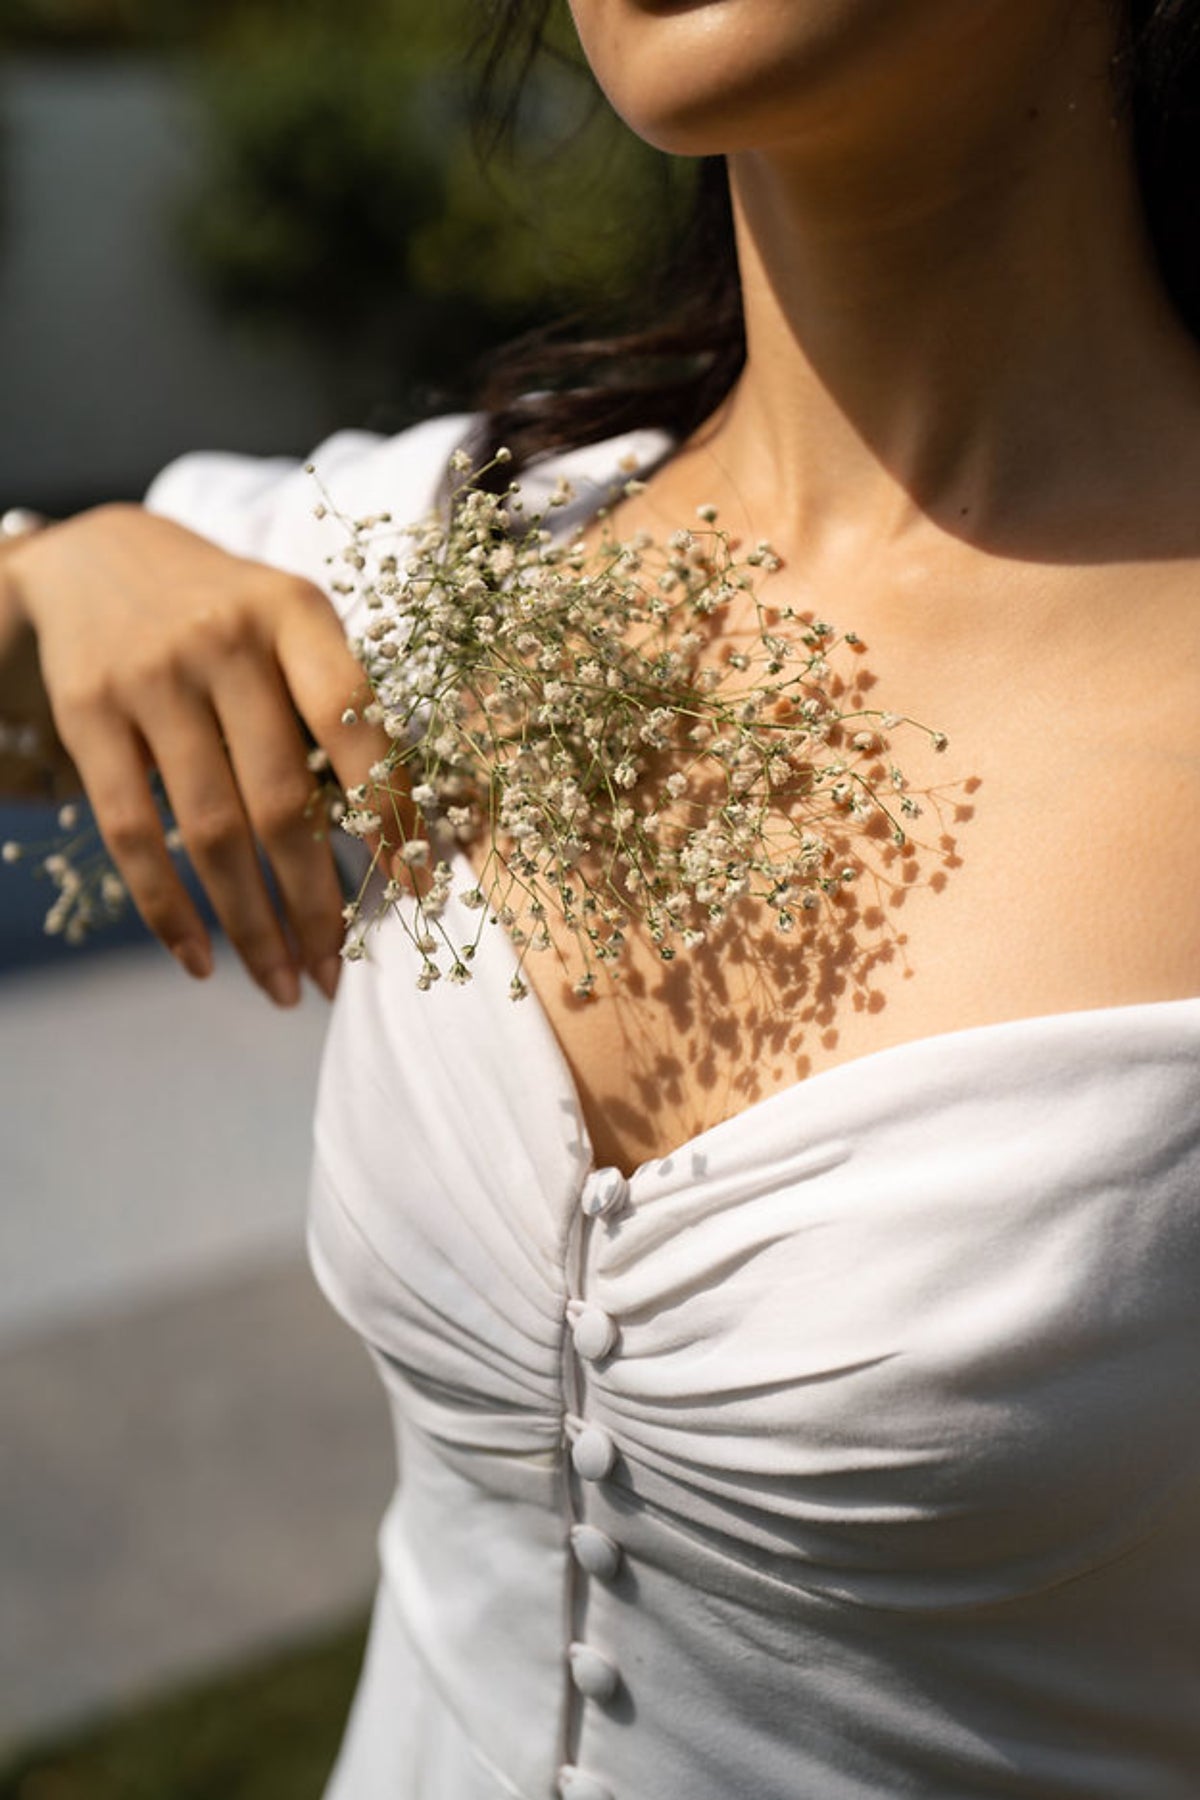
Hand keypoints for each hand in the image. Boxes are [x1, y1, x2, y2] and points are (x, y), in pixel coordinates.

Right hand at [6, 504, 393, 1003]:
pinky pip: (130, 833)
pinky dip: (168, 911)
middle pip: (281, 801)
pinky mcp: (89, 714)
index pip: (357, 726)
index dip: (392, 816)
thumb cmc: (232, 618)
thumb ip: (339, 712)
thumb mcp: (293, 629)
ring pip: (210, 831)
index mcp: (296, 615)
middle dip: (316, 904)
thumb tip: (405, 847)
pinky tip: (201, 961)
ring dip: (252, 926)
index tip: (418, 896)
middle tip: (337, 975)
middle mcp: (225, 640)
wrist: (98, 558)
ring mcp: (151, 677)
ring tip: (282, 986)